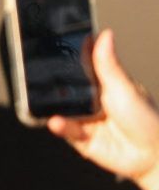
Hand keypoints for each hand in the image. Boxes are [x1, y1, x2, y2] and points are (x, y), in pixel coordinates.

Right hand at [48, 28, 158, 189]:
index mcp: (104, 85)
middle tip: (42, 79)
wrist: (152, 155)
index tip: (53, 51)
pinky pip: (64, 129)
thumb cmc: (146, 119)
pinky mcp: (80, 138)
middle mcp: (92, 102)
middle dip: (55, 86)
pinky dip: (59, 125)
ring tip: (47, 103)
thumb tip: (104, 35)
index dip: (67, 62)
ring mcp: (85, 120)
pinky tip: (57, 121)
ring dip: (55, 107)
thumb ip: (108, 64)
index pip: (80, 69)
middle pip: (67, 89)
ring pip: (62, 109)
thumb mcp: (123, 87)